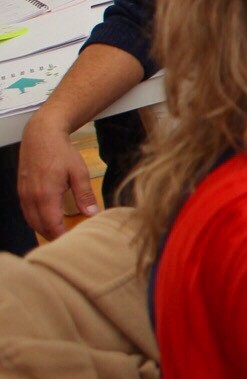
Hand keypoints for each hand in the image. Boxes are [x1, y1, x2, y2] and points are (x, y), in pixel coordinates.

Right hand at [18, 115, 96, 238]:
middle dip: (53, 236)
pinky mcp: (21, 190)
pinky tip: (48, 220)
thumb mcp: (79, 172)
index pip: (51, 225)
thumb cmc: (61, 151)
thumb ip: (85, 194)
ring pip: (31, 221)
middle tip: (68, 242)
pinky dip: (36, 220)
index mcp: (46, 194)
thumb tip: (92, 213)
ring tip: (60, 234)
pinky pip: (26, 212)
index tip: (73, 243)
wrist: (41, 135)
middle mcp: (31, 197)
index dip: (61, 237)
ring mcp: (23, 194)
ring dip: (43, 229)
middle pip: (39, 226)